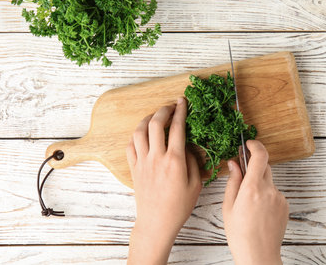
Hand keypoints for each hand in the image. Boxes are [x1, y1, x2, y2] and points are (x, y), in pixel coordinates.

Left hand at [127, 98, 201, 264]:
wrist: (156, 222)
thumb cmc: (178, 207)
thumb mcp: (195, 184)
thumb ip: (192, 161)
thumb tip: (187, 146)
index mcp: (174, 161)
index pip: (177, 128)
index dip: (180, 111)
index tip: (183, 102)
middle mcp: (156, 158)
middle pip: (156, 123)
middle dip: (164, 110)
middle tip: (171, 106)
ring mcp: (143, 162)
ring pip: (140, 131)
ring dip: (148, 119)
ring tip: (156, 116)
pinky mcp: (134, 169)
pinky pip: (130, 145)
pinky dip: (136, 135)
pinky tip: (143, 134)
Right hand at [222, 140, 288, 264]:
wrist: (259, 255)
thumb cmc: (240, 234)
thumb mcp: (228, 206)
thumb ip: (233, 181)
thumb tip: (234, 163)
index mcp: (252, 188)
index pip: (260, 156)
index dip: (255, 145)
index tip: (249, 143)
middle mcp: (269, 190)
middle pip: (264, 166)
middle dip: (253, 167)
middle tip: (243, 175)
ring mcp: (279, 198)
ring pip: (269, 181)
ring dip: (259, 184)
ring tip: (249, 204)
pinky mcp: (285, 205)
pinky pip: (274, 193)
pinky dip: (266, 195)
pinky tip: (259, 211)